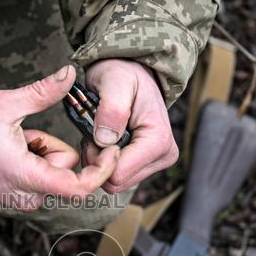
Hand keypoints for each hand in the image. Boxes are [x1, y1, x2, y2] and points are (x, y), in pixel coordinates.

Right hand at [0, 66, 117, 209]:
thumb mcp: (5, 105)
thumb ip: (41, 92)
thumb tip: (69, 73)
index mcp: (29, 177)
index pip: (80, 188)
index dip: (101, 170)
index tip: (109, 150)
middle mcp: (28, 196)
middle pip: (64, 170)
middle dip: (52, 147)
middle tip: (25, 134)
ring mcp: (20, 200)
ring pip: (50, 172)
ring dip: (40, 153)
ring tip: (12, 143)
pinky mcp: (15, 198)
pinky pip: (37, 177)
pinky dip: (30, 161)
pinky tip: (8, 152)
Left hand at [83, 59, 177, 193]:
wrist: (131, 72)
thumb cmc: (123, 73)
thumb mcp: (115, 82)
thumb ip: (111, 109)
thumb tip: (105, 140)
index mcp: (159, 141)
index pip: (118, 174)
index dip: (97, 158)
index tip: (92, 134)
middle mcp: (163, 156)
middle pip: (116, 183)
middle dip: (97, 161)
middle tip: (93, 132)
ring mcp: (156, 163)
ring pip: (114, 182)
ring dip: (99, 160)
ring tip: (99, 133)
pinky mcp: (146, 164)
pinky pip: (116, 176)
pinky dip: (104, 160)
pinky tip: (104, 140)